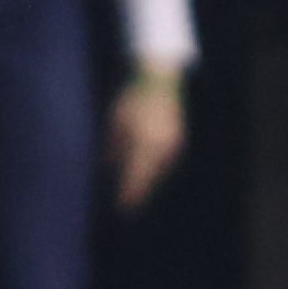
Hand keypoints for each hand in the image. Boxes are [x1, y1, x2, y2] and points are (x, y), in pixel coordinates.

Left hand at [108, 69, 187, 209]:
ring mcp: (173, 144)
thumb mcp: (116, 122)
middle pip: (150, 178)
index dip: (128, 193)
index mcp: (145, 141)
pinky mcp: (178, 140)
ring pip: (159, 172)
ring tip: (135, 194)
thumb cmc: (132, 99)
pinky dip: (155, 170)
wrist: (159, 79)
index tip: (122, 209)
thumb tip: (109, 167)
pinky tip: (147, 175)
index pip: (136, 175)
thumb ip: (114, 147)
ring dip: (148, 182)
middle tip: (127, 208)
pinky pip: (165, 162)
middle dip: (138, 191)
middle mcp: (162, 146)